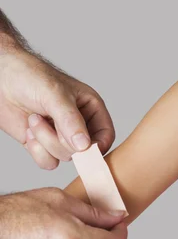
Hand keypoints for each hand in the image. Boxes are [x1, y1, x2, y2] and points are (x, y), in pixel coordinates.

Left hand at [0, 48, 114, 168]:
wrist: (1, 79)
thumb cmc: (30, 76)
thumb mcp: (55, 95)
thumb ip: (71, 121)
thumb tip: (84, 146)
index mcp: (90, 107)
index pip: (106, 134)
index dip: (98, 145)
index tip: (83, 149)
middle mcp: (79, 124)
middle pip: (83, 151)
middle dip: (61, 139)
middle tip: (47, 119)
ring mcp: (61, 136)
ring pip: (65, 157)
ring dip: (46, 142)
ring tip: (35, 119)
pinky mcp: (44, 145)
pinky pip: (49, 162)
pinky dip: (36, 151)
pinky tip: (29, 132)